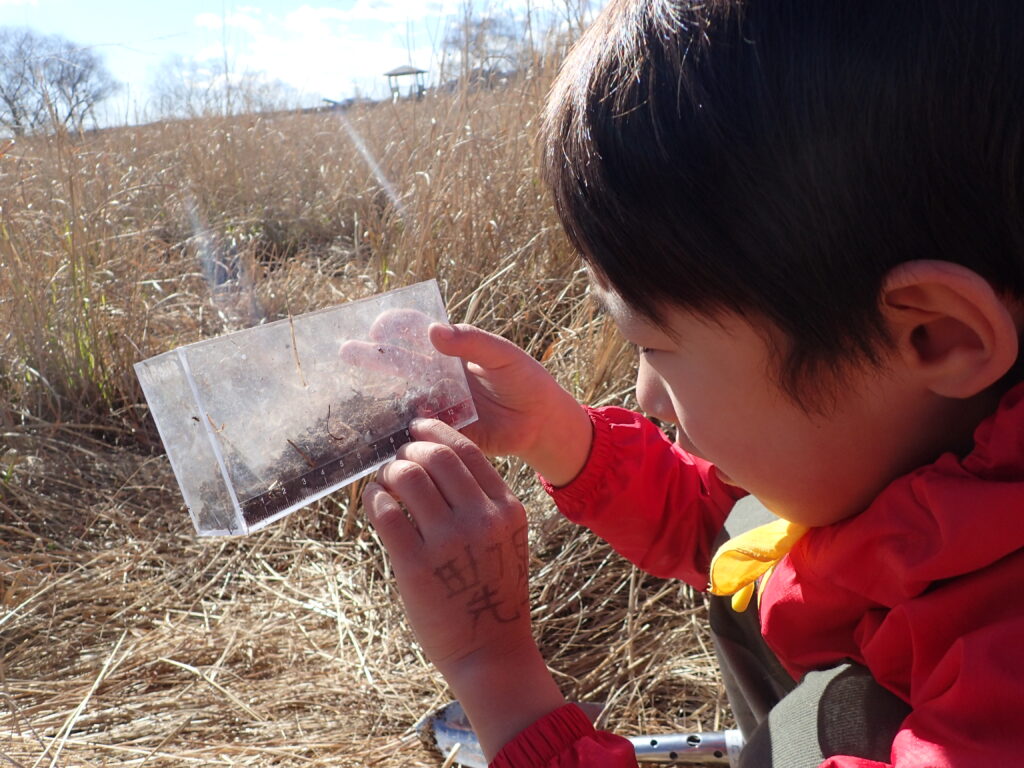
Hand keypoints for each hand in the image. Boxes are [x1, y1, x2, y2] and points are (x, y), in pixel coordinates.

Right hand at [342, 311, 592, 484]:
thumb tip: (435, 331)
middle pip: (399, 363)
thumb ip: (472, 342)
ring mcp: (437, 403)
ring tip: (350, 392)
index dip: (396, 327)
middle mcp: (437, 376)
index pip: (416, 332)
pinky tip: (375, 428)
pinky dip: (396, 428)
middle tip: (346, 351)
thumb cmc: (525, 381)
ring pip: (401, 396)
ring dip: (377, 394)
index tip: (381, 327)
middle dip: (372, 356)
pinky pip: (415, 429)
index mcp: (450, 350)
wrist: (540, 423)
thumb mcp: (503, 356)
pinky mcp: (441, 431)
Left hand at [365, 419, 564, 756]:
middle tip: (398, 458)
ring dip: (389, 472)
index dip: (437, 432)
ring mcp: (449, 542)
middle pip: (436, 456)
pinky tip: (376, 503)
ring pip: (407, 477)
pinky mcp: (416, 566)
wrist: (491, 652)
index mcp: (507, 509)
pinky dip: (375, 499)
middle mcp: (481, 520)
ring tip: (385, 482)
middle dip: (411, 450)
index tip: (418, 429)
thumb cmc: (493, 592)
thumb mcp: (505, 540)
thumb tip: (435, 459)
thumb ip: (482, 503)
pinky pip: (386, 512)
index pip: (468, 452)